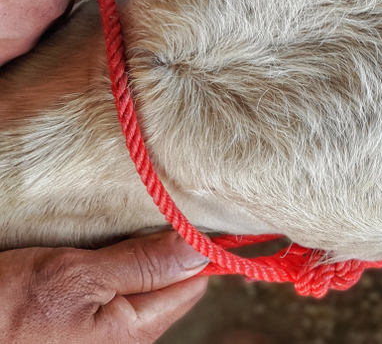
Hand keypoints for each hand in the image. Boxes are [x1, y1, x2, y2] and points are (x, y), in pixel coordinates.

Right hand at [0, 231, 208, 343]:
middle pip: (167, 284)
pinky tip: (88, 255)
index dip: (192, 246)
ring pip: (139, 285)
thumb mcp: (76, 276)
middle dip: (156, 249)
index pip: (192, 282)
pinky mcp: (81, 330)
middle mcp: (124, 342)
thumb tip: (199, 248)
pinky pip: (112, 292)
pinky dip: (106, 268)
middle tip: (134, 221)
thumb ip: (142, 264)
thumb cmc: (5, 310)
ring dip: (128, 256)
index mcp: (133, 333)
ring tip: (104, 238)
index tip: (183, 214)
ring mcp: (102, 337)